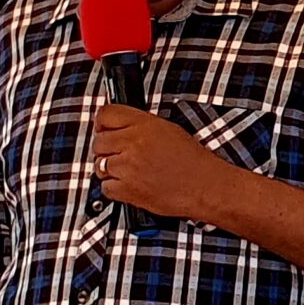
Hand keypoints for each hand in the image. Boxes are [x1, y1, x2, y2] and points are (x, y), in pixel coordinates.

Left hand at [91, 104, 222, 219]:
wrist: (204, 186)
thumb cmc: (193, 161)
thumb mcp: (169, 130)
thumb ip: (141, 125)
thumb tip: (120, 126)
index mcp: (144, 125)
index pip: (106, 114)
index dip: (102, 122)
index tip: (103, 128)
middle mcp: (133, 143)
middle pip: (98, 141)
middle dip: (106, 148)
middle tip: (118, 153)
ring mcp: (128, 167)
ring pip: (99, 164)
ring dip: (109, 168)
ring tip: (126, 170)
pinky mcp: (127, 189)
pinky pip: (105, 187)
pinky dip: (113, 187)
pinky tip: (127, 183)